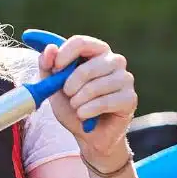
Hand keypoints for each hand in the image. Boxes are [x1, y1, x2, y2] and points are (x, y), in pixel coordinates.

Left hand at [37, 35, 136, 165]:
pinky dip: (88, 111)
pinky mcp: (130, 98)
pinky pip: (105, 102)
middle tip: (67, 94)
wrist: (88, 135)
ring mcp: (125, 79)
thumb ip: (47, 66)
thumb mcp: (53, 85)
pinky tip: (85, 115)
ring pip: (95, 86)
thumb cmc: (72, 105)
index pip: (81, 42)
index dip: (64, 55)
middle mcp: (114, 61)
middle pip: (87, 67)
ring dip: (78, 101)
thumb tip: (50, 49)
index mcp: (96, 51)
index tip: (54, 69)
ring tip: (76, 107)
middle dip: (70, 84)